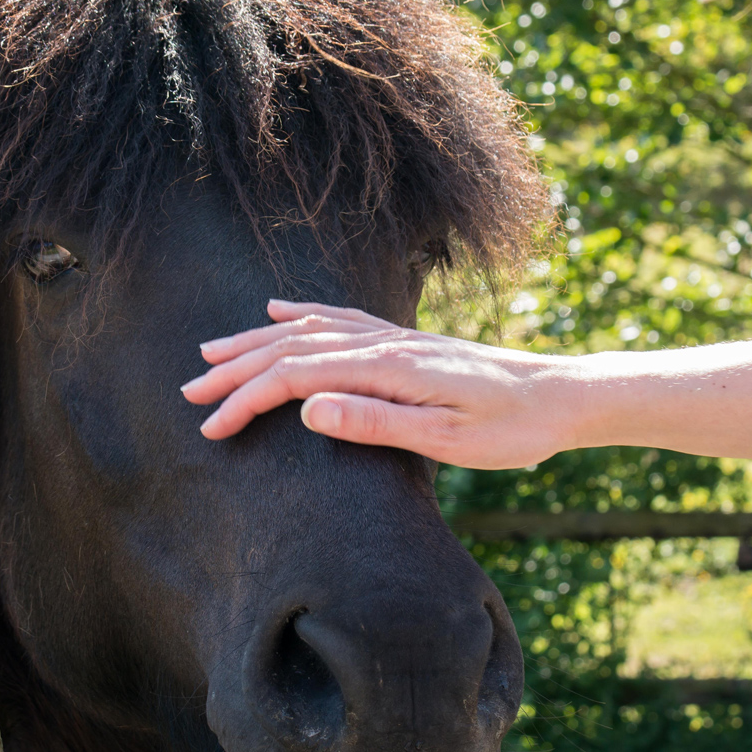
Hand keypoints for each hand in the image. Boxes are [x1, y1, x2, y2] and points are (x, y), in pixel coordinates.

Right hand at [180, 300, 585, 468]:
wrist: (561, 395)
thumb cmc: (511, 429)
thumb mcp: (447, 438)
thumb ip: (376, 422)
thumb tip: (306, 406)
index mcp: (387, 367)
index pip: (295, 377)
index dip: (247, 399)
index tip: (212, 427)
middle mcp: (383, 342)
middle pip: (290, 348)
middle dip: (236, 369)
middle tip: (189, 391)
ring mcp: (392, 338)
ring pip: (307, 331)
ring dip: (256, 342)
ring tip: (212, 351)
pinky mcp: (403, 342)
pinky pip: (337, 320)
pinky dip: (299, 316)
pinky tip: (279, 312)